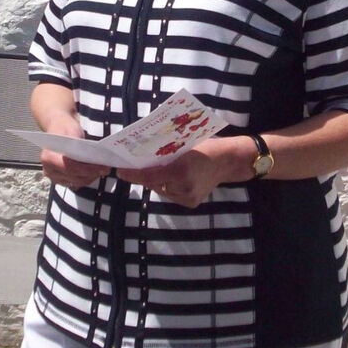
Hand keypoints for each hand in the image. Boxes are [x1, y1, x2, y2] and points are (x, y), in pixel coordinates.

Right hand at [38, 112, 109, 188]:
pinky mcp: (61, 180)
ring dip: (91, 177)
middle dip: (92, 173)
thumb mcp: (72, 131)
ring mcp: (54, 177)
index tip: (101, 165)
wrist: (58, 129)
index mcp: (49, 157)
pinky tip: (95, 171)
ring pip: (77, 182)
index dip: (87, 168)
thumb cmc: (65, 129)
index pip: (70, 167)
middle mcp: (49, 170)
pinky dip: (87, 178)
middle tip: (106, 168)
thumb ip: (80, 145)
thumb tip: (93, 156)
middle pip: (74, 177)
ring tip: (103, 169)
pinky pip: (77, 183)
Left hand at [117, 137, 243, 207]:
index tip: (120, 171)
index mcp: (181, 169)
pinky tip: (173, 178)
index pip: (149, 175)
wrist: (228, 161)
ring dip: (156, 181)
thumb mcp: (183, 145)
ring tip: (160, 170)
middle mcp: (183, 187)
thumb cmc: (205, 146)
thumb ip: (163, 153)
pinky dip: (167, 186)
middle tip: (134, 167)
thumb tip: (141, 156)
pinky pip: (171, 194)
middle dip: (144, 175)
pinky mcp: (191, 203)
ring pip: (161, 190)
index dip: (133, 174)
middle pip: (154, 183)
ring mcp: (188, 197)